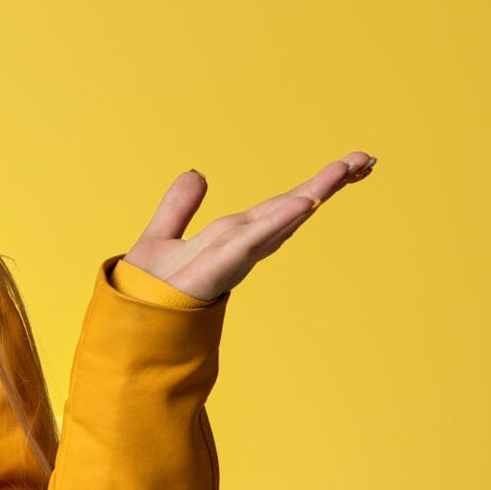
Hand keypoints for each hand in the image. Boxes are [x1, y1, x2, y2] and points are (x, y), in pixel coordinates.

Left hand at [123, 151, 376, 301]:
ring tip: (344, 171)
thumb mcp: (159, 237)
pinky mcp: (207, 274)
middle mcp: (235, 249)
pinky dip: (275, 224)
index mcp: (230, 239)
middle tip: (365, 159)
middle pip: (286, 210)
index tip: (350, 164)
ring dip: (309, 196)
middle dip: (326, 185)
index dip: (313, 186)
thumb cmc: (146, 292)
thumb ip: (179, 207)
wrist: (125, 330)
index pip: (277, 207)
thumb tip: (198, 173)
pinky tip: (304, 205)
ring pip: (273, 222)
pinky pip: (244, 245)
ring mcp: (225, 261)